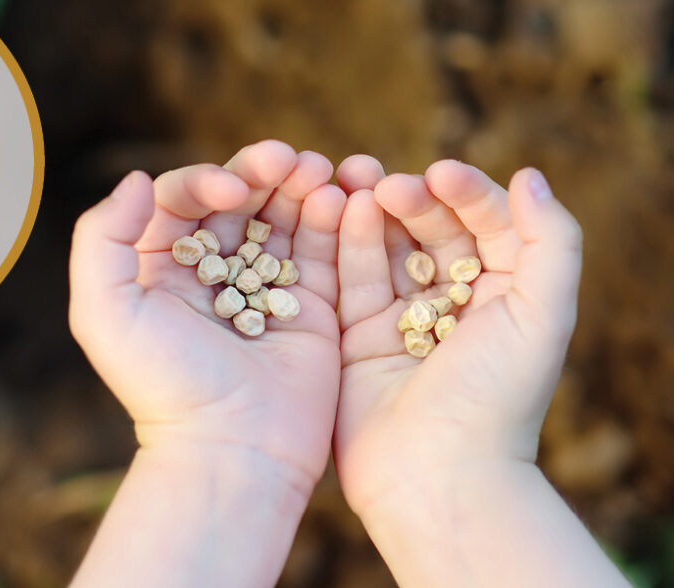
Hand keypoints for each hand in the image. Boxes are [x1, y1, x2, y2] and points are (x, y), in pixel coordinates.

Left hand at [70, 140, 345, 493]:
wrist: (231, 450)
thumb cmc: (162, 385)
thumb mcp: (102, 313)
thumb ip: (101, 237)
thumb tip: (137, 179)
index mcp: (161, 268)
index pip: (183, 199)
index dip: (207, 179)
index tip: (232, 190)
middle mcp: (212, 273)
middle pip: (239, 199)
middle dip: (263, 171)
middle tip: (291, 160)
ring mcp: (264, 287)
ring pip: (284, 217)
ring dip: (303, 186)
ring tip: (322, 171)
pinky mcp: (311, 306)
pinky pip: (324, 251)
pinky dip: (333, 220)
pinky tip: (341, 198)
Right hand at [332, 157, 583, 512]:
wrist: (434, 475)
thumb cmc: (496, 399)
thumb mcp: (543, 313)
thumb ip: (550, 239)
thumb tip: (529, 176)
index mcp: (503, 296)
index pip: (486, 224)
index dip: (466, 191)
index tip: (441, 172)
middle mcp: (452, 305)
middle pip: (431, 231)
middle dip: (411, 198)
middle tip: (387, 181)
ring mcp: (400, 320)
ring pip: (386, 248)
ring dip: (372, 210)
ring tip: (354, 179)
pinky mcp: (356, 337)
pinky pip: (350, 279)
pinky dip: (346, 243)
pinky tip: (341, 211)